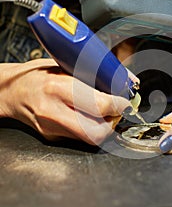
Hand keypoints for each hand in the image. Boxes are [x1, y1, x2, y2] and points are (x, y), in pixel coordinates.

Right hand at [0, 59, 130, 144]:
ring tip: (106, 113)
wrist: (11, 91)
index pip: (99, 105)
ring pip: (91, 139)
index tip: (125, 102)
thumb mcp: (66, 67)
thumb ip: (95, 76)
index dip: (119, 105)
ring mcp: (52, 129)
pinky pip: (81, 138)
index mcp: (58, 88)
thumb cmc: (38, 75)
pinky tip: (91, 117)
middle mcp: (54, 112)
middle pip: (97, 131)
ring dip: (105, 127)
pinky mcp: (52, 137)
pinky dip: (93, 129)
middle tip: (117, 110)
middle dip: (114, 122)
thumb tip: (125, 80)